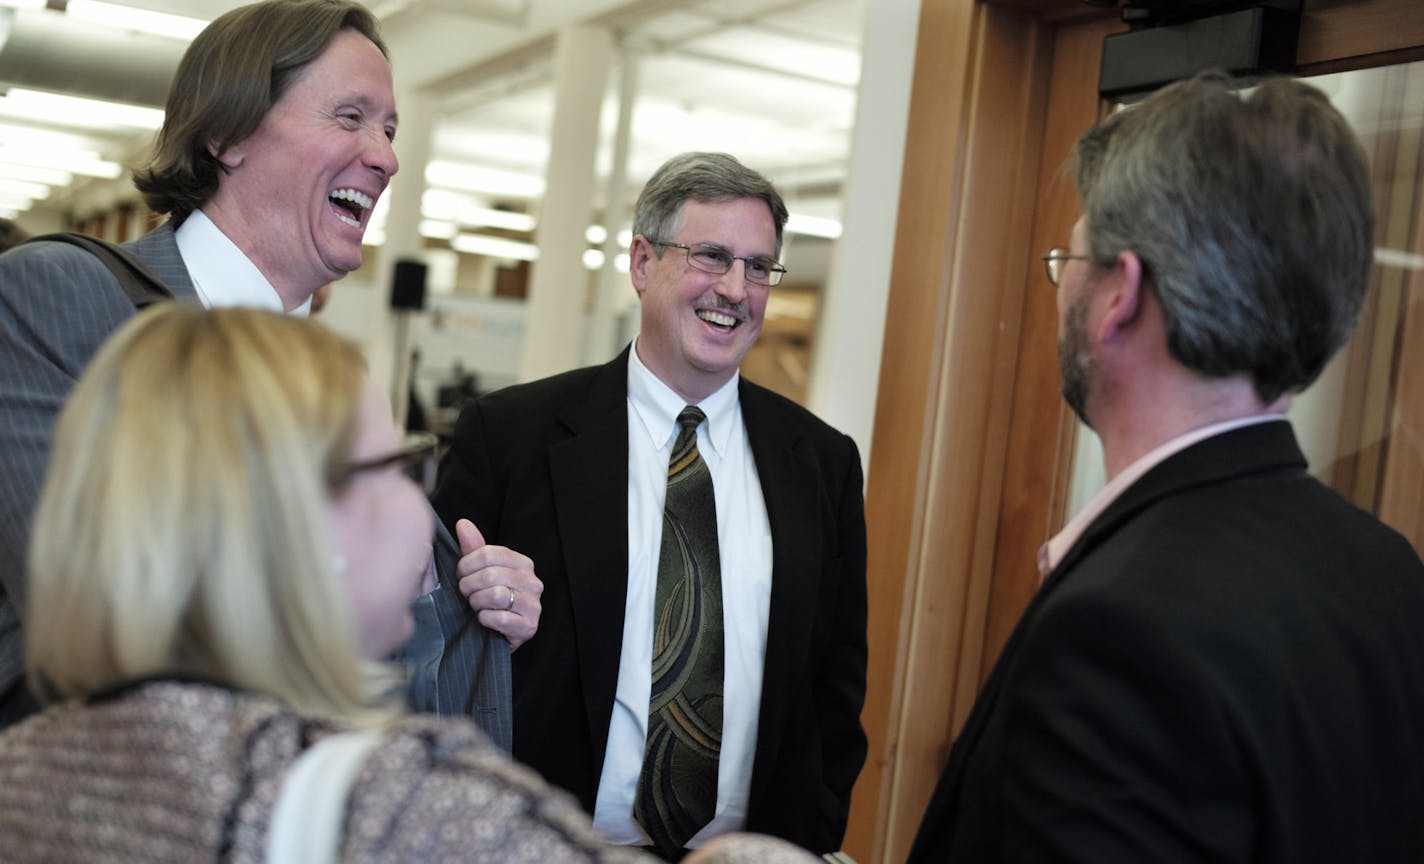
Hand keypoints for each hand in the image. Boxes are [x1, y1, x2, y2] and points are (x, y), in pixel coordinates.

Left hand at [454, 518, 541, 649]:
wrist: (499, 634)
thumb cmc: (489, 599)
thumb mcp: (481, 571)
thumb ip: (474, 548)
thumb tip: (463, 524)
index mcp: (523, 563)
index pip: (489, 553)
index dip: (466, 564)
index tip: (460, 574)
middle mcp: (534, 582)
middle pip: (490, 574)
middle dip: (468, 585)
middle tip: (464, 592)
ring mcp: (534, 605)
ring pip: (495, 595)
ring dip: (476, 602)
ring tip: (475, 605)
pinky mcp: (529, 627)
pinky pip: (500, 618)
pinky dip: (485, 619)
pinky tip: (484, 619)